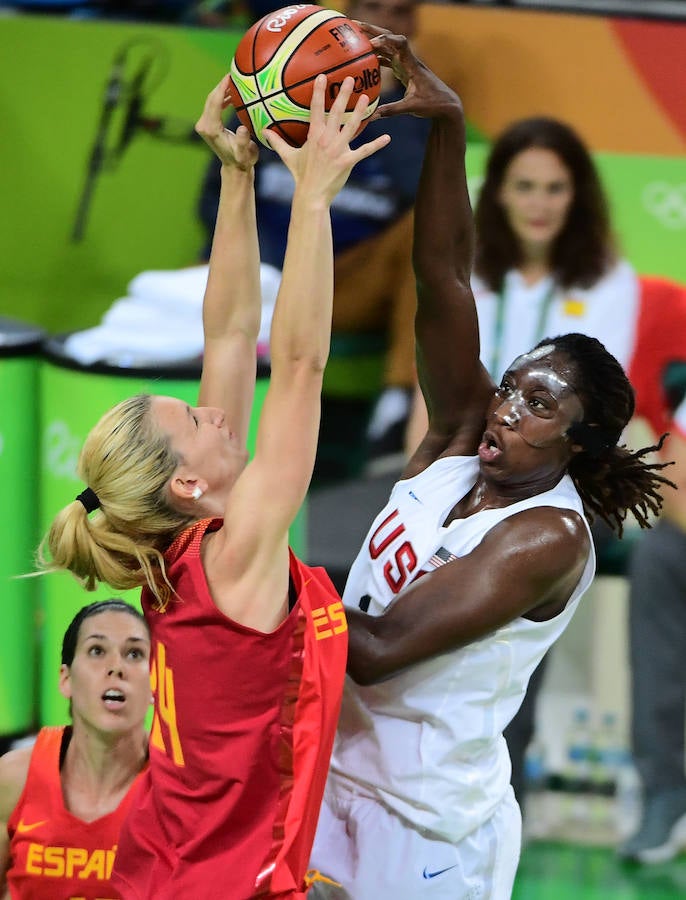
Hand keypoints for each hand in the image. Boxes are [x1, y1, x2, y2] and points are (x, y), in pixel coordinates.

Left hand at [195, 74, 258, 170]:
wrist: (235, 167)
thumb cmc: (243, 160)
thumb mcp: (246, 153)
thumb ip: (243, 141)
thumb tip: (243, 129)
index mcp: (212, 129)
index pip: (214, 102)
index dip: (222, 87)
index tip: (230, 75)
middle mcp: (204, 125)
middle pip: (211, 98)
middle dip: (222, 85)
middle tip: (234, 73)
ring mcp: (204, 124)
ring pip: (211, 100)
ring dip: (222, 90)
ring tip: (235, 82)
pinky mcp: (207, 124)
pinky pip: (214, 105)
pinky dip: (222, 97)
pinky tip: (232, 94)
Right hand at [264, 75, 390, 205]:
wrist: (310, 195)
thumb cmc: (300, 175)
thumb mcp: (288, 156)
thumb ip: (277, 141)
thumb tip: (263, 130)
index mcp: (314, 135)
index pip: (316, 109)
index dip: (320, 92)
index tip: (323, 77)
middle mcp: (326, 139)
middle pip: (336, 113)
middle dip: (343, 94)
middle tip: (350, 79)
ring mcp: (338, 150)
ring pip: (352, 127)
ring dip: (360, 112)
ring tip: (366, 97)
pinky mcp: (348, 162)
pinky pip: (364, 151)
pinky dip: (376, 145)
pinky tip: (387, 138)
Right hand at [358, 26, 460, 119]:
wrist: (446, 104)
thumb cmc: (432, 104)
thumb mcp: (411, 108)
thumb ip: (391, 111)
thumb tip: (371, 116)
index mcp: (412, 65)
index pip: (400, 43)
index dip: (386, 40)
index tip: (371, 44)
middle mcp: (408, 60)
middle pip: (390, 38)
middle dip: (373, 30)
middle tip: (355, 24)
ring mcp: (405, 64)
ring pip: (387, 47)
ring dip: (373, 41)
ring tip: (355, 37)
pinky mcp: (403, 70)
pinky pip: (388, 58)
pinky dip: (376, 56)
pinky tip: (364, 58)